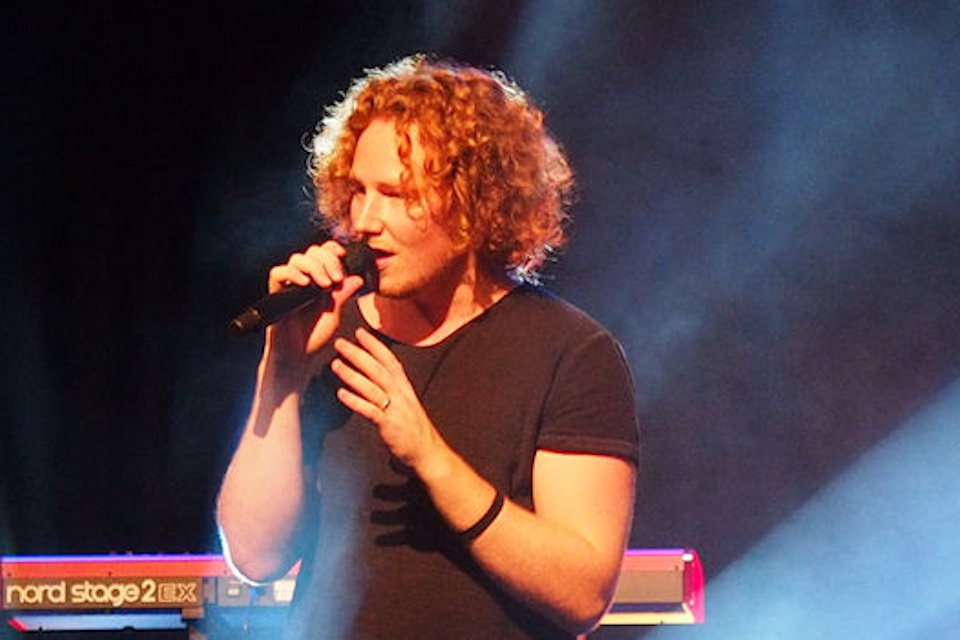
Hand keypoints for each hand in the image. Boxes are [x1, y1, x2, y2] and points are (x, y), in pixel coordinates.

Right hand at [263, 240, 364, 370]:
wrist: (298, 356)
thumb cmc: (315, 336)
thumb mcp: (335, 313)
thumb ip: (343, 294)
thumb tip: (358, 277)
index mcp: (318, 279)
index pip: (323, 253)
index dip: (332, 249)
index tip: (344, 256)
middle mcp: (303, 278)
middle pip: (312, 252)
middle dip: (327, 260)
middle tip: (336, 279)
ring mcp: (288, 285)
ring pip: (297, 259)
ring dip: (314, 267)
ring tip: (324, 285)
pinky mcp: (275, 293)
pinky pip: (278, 273)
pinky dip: (292, 273)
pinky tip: (305, 284)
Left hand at [331, 327, 446, 471]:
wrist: (428, 452)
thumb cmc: (413, 429)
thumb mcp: (406, 403)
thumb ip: (391, 388)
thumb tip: (373, 375)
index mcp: (405, 388)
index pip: (389, 360)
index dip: (375, 345)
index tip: (360, 332)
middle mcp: (401, 395)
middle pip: (378, 369)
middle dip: (358, 354)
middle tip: (340, 343)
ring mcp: (395, 409)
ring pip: (372, 387)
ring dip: (352, 374)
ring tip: (336, 364)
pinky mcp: (389, 425)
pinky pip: (370, 410)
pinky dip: (355, 401)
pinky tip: (341, 394)